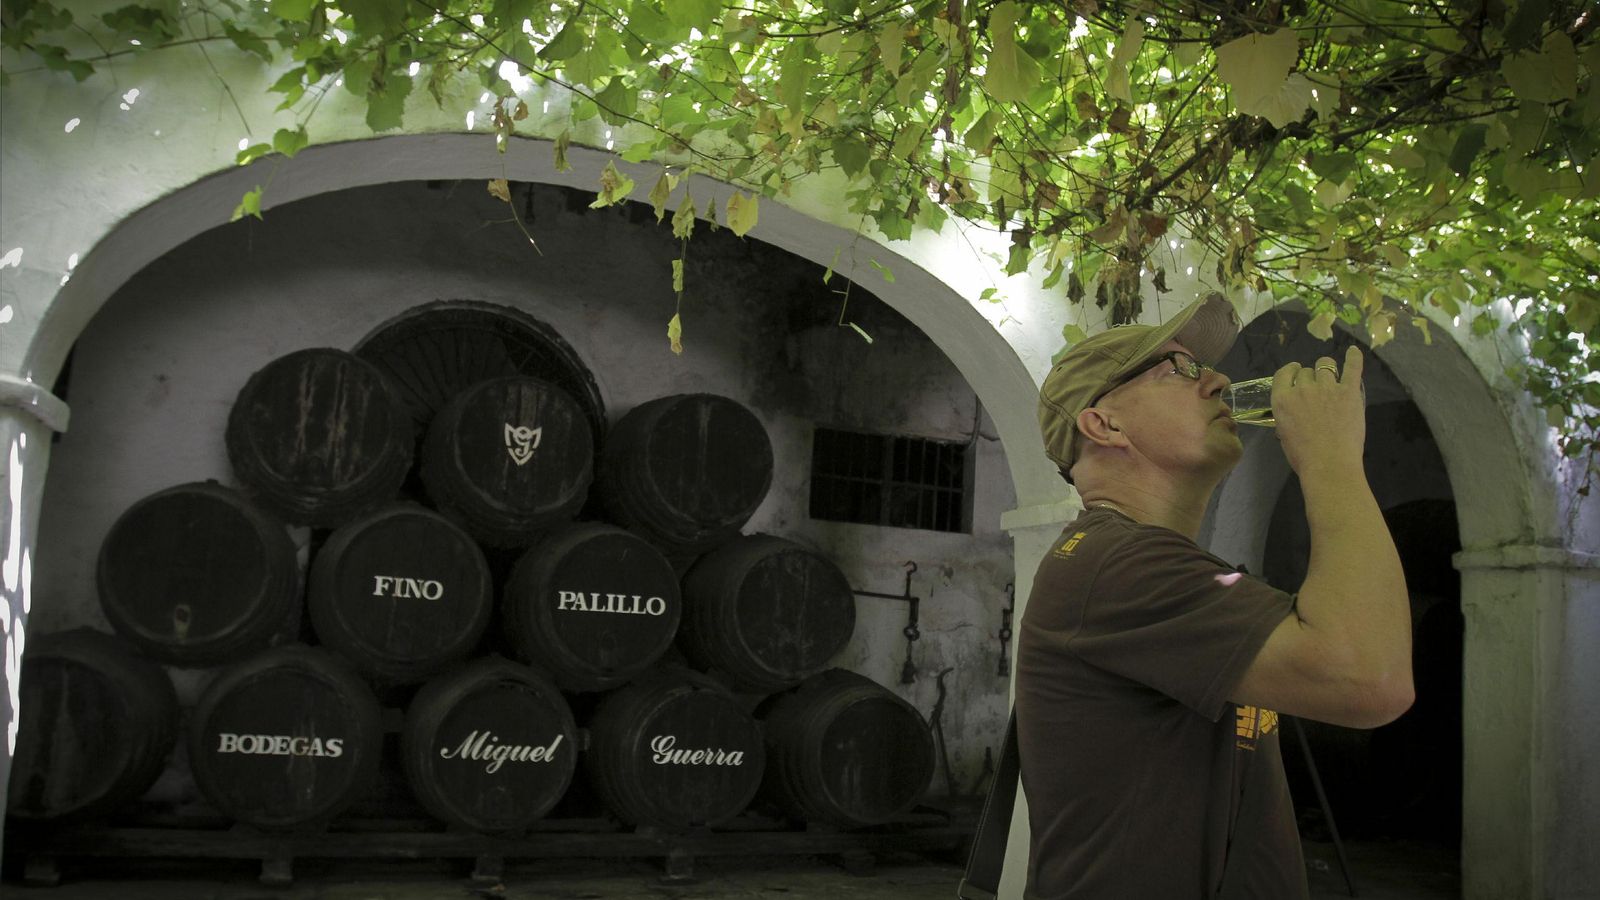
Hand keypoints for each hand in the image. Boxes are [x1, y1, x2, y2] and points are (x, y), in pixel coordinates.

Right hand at [1272, 345, 1366, 478]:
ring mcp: (1327, 388)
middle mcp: (1302, 389)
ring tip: (1330, 375)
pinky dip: (1354, 357)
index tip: (1295, 373)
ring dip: (1326, 368)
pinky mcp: (1349, 392)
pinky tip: (1353, 351)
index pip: (1283, 374)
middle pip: (1305, 371)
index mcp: (1282, 400)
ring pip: (1325, 365)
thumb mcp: (1284, 434)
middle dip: (1309, 377)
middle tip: (1315, 389)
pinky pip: (1352, 368)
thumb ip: (1287, 417)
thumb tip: (1293, 414)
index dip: (1290, 371)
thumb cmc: (1303, 456)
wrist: (1329, 464)